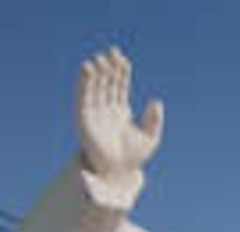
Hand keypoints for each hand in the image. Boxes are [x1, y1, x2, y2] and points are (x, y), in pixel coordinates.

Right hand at [77, 48, 162, 181]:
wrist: (118, 171)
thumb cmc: (134, 156)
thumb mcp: (150, 136)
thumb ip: (153, 119)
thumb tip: (156, 101)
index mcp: (120, 111)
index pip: (120, 86)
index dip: (121, 72)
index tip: (123, 59)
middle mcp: (106, 109)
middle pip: (107, 83)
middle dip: (109, 68)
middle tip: (111, 52)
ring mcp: (94, 112)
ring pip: (95, 87)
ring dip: (96, 73)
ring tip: (99, 59)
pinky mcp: (83, 117)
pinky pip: (83, 96)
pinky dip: (85, 83)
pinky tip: (87, 71)